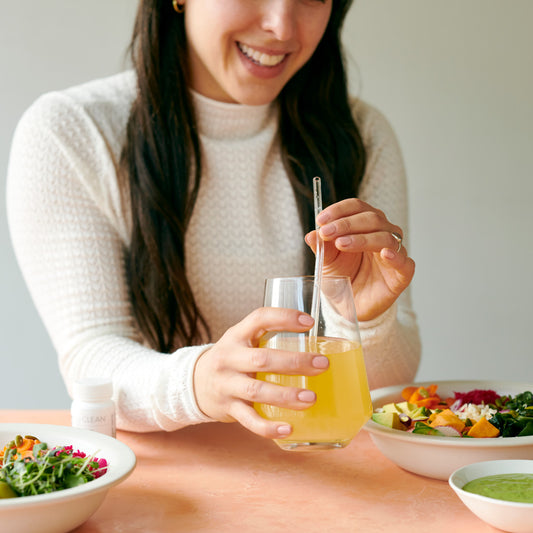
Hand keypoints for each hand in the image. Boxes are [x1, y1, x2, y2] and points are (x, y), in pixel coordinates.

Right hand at [193, 307, 329, 438]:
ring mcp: (226, 384)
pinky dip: (268, 427)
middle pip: (262, 359)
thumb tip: (317, 342)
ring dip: (285, 395)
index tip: (309, 323)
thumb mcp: (242, 341)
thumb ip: (269, 338)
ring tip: (310, 398)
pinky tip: (288, 428)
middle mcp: (229, 358)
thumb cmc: (232, 359)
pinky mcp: (227, 408)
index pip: (259, 319)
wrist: (194, 383)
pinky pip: (248, 420)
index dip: (284, 318)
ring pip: (257, 390)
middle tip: (322, 364)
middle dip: (294, 362)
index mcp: (237, 335)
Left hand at [305, 198, 414, 320]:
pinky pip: (404, 261)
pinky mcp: (402, 273)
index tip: (321, 220)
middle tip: (326, 232)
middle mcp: (382, 233)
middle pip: (371, 218)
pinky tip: (384, 253)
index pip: (357, 207)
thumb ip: (322, 248)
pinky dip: (395, 256)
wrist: (351, 304)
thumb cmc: (343, 277)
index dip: (339, 210)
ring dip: (361, 238)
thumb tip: (311, 235)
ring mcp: (394, 252)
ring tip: (342, 244)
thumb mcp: (327, 262)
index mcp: (365, 225)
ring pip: (385, 236)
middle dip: (346, 223)